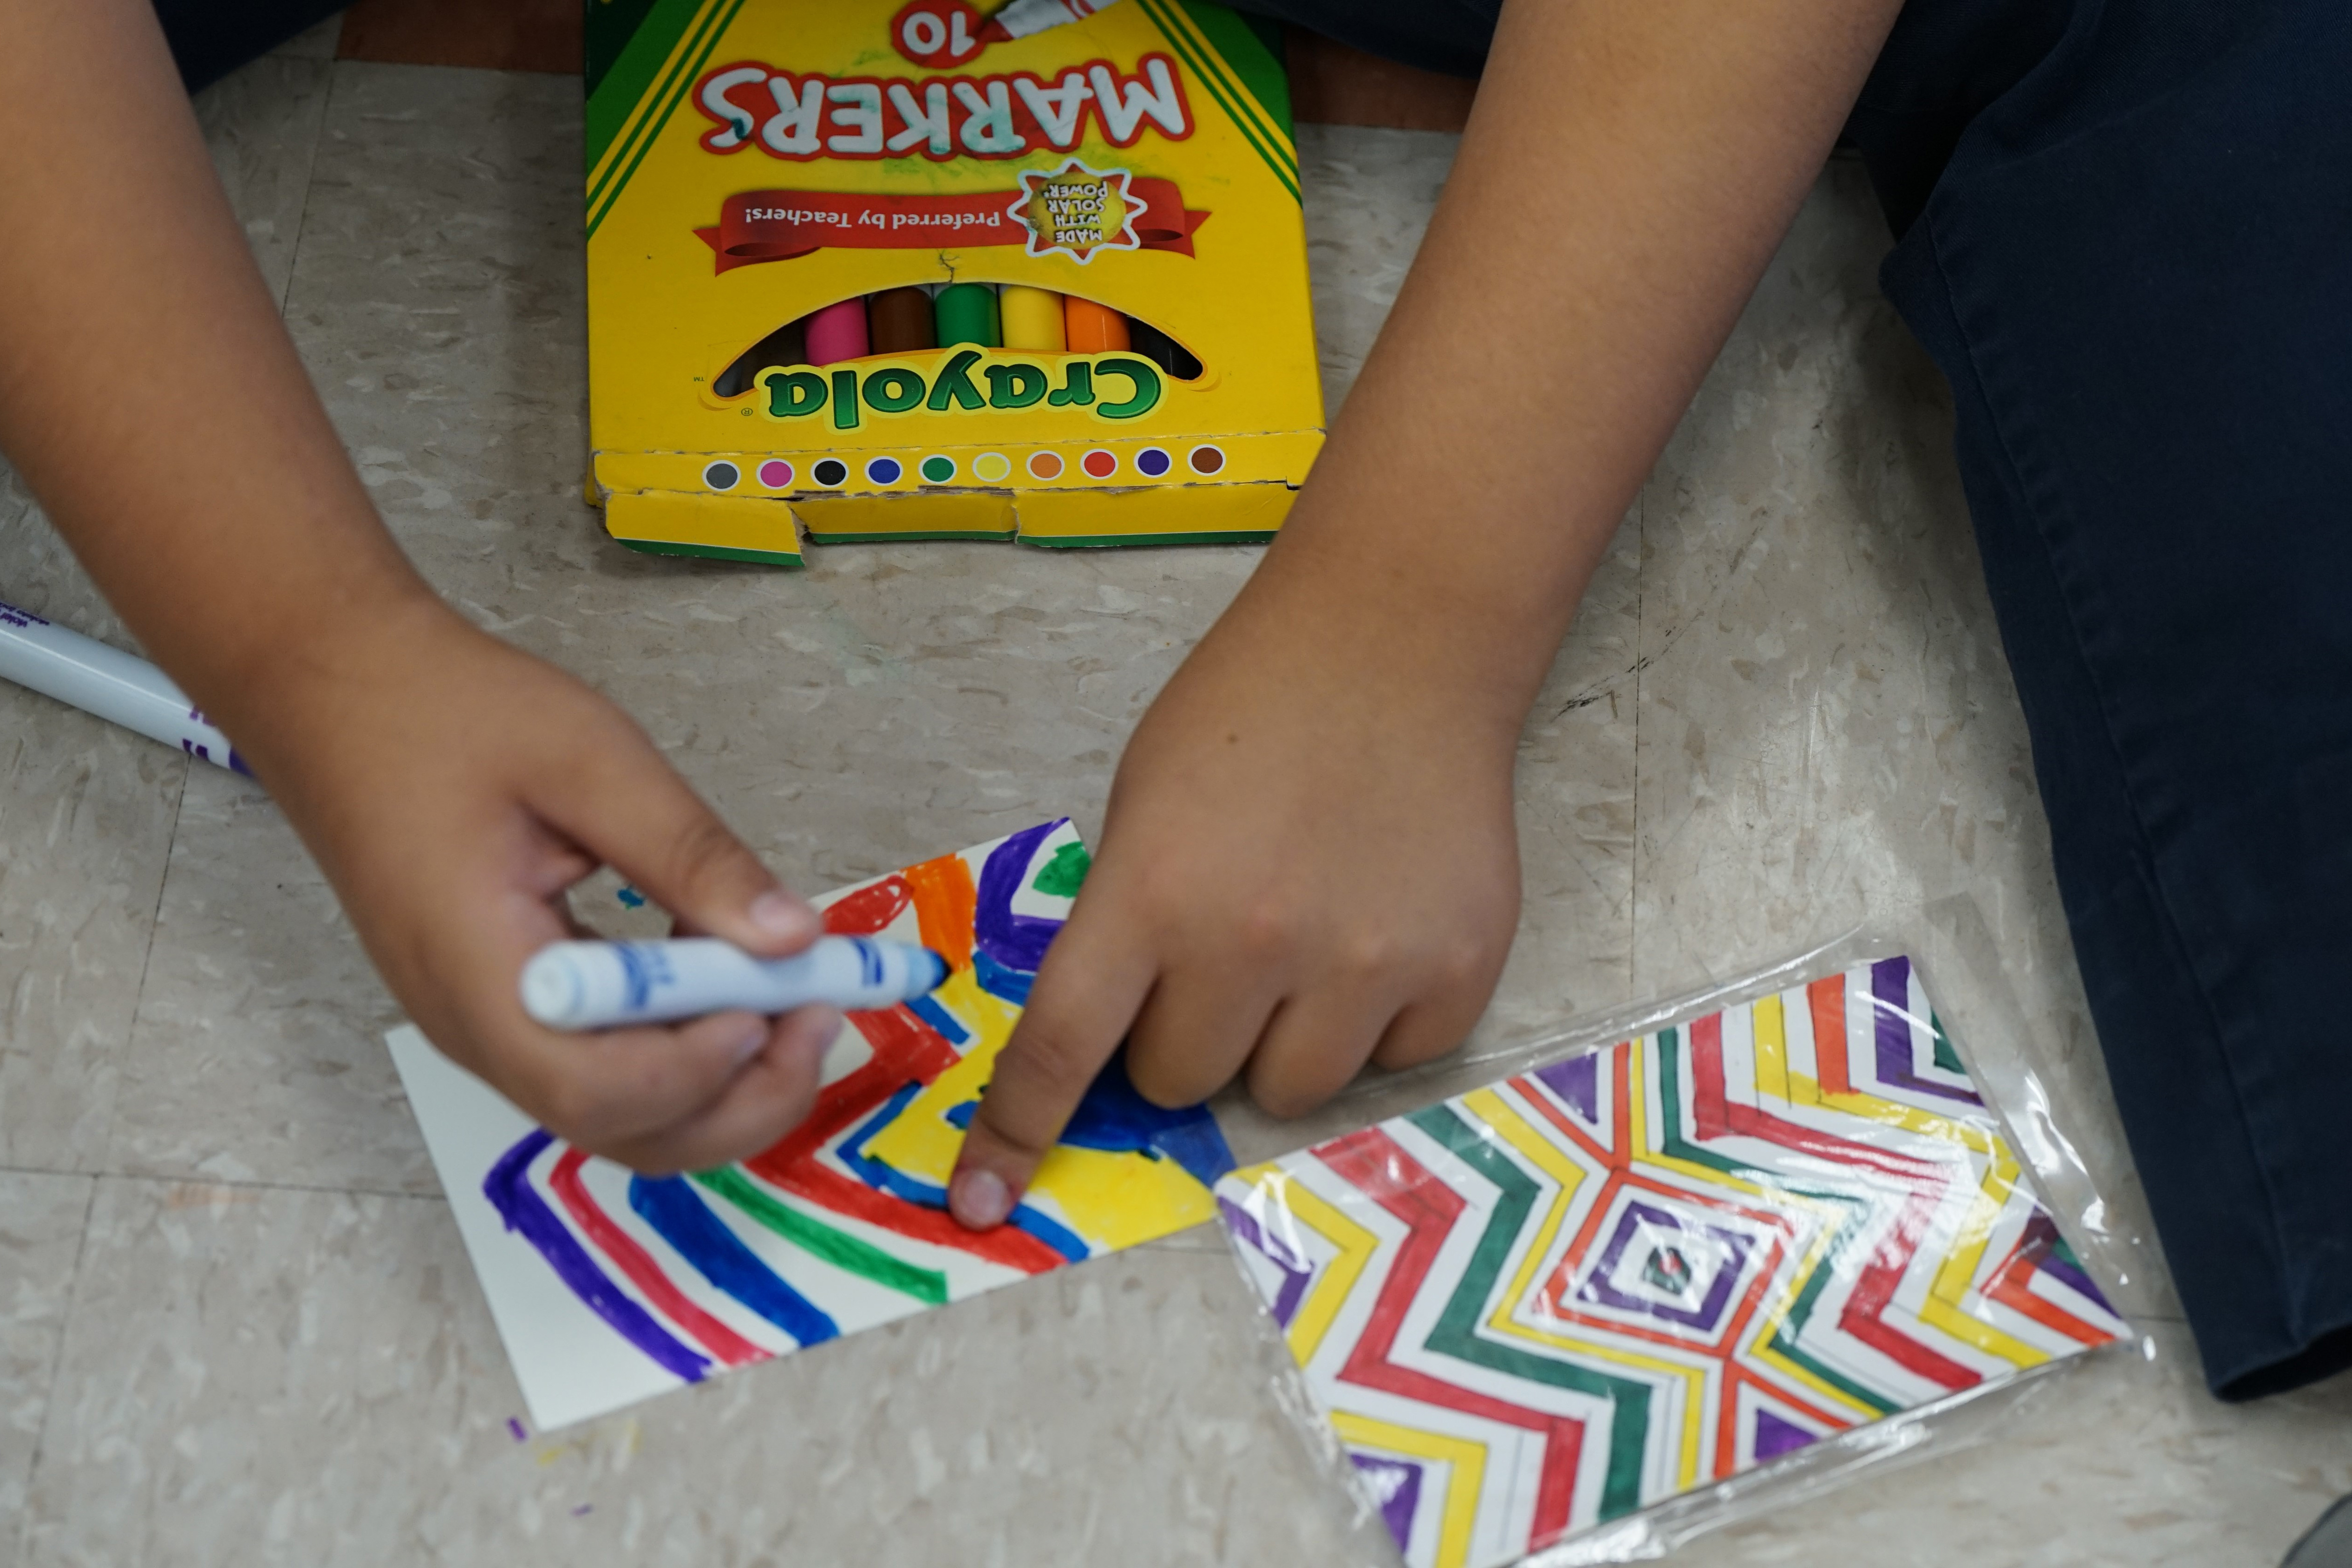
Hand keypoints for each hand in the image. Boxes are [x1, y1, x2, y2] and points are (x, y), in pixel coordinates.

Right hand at [241, 593, 838, 1174]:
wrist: (337, 692)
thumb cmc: (447, 712)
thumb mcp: (589, 758)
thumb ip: (691, 854)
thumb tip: (795, 939)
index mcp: (477, 971)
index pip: (595, 1089)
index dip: (701, 1068)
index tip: (778, 999)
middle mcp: (475, 1027)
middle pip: (619, 1130)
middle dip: (738, 1099)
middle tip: (820, 1013)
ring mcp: (485, 1026)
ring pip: (619, 1113)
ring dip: (720, 1080)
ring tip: (794, 997)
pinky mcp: (504, 1007)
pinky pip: (603, 1065)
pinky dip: (683, 1045)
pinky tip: (729, 974)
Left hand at [945, 570, 1524, 1227]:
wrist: (1401, 646)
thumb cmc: (1253, 712)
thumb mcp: (1146, 802)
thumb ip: (1128, 924)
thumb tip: (1113, 1044)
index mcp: (1154, 892)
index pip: (1064, 1047)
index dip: (1016, 1133)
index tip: (981, 1200)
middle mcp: (1253, 944)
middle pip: (1183, 1081)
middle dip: (1185, 1034)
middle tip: (1220, 952)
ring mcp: (1363, 967)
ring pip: (1285, 1091)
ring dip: (1279, 1040)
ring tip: (1308, 939)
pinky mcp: (1455, 973)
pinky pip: (1390, 1063)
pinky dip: (1375, 1020)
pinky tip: (1380, 929)